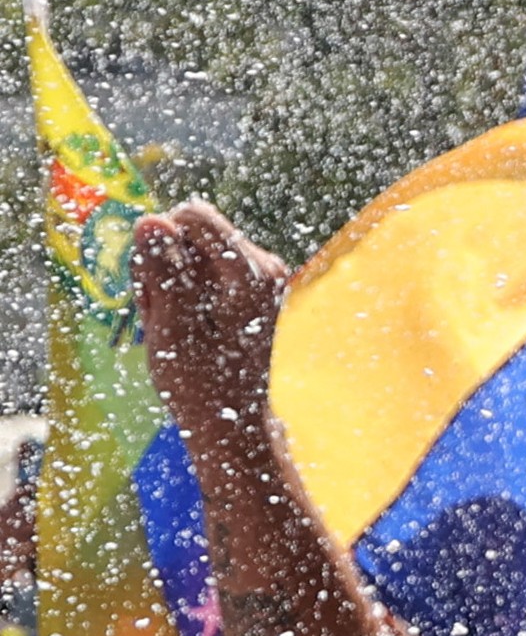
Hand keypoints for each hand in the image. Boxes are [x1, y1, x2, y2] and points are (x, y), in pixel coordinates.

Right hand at [127, 200, 290, 437]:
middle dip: (161, 267)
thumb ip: (161, 271)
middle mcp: (264, 265)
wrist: (229, 418)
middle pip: (188, 233)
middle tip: (165, 317)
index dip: (160, 245)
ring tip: (173, 325)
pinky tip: (181, 325)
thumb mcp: (170, 326)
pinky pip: (197, 270)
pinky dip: (178, 293)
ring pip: (187, 252)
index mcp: (252, 272)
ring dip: (165, 283)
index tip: (160, 290)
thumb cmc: (200, 381)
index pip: (191, 217)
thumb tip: (150, 219)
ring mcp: (259, 275)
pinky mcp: (247, 285)